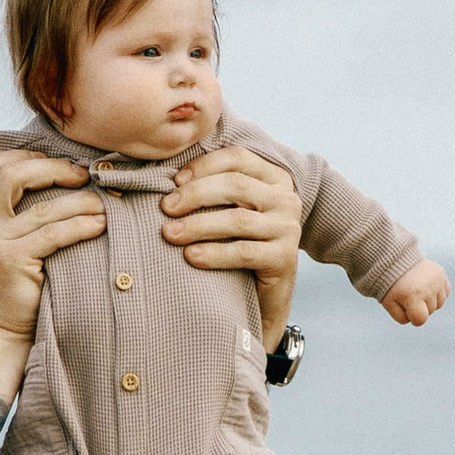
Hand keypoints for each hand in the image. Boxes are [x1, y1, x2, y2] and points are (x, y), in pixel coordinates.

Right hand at [0, 149, 105, 344]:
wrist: (0, 337)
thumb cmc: (11, 292)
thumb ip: (11, 217)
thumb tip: (54, 177)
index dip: (16, 156)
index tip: (46, 160)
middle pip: (11, 175)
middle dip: (53, 168)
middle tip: (82, 175)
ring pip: (42, 207)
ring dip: (79, 201)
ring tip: (103, 203)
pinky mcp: (10, 261)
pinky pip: (53, 234)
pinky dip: (81, 225)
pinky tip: (99, 225)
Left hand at [159, 146, 303, 341]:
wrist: (267, 296)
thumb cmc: (240, 247)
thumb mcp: (232, 211)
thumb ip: (215, 190)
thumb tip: (172, 178)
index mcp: (274, 178)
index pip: (238, 158)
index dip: (204, 166)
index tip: (174, 181)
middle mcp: (286, 199)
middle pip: (235, 185)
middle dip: (195, 195)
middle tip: (165, 208)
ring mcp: (288, 228)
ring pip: (237, 220)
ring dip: (198, 225)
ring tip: (169, 233)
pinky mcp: (285, 258)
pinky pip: (243, 252)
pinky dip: (214, 253)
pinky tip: (191, 256)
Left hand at [382, 260, 450, 326]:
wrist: (397, 260)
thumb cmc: (391, 285)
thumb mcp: (389, 304)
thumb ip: (402, 318)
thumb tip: (418, 320)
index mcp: (412, 296)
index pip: (420, 320)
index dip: (413, 318)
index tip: (406, 308)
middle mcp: (428, 288)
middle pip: (430, 312)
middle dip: (420, 308)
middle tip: (409, 294)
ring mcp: (437, 280)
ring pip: (439, 304)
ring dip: (429, 301)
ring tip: (418, 290)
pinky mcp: (442, 274)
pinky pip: (445, 293)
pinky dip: (436, 293)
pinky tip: (425, 286)